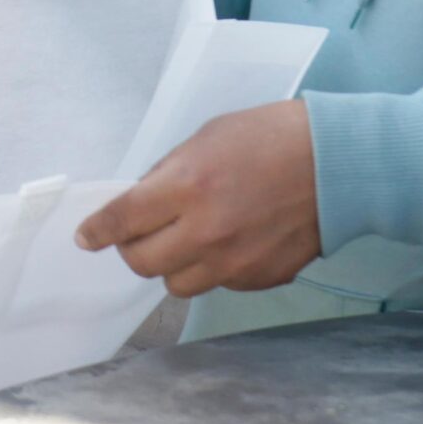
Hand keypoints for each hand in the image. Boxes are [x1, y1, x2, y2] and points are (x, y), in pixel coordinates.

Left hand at [75, 101, 321, 298]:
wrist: (336, 163)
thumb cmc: (268, 138)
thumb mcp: (204, 140)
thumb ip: (168, 175)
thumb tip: (140, 201)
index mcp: (186, 187)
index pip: (122, 221)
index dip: (97, 231)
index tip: (86, 238)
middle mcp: (205, 231)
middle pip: (142, 263)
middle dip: (133, 248)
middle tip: (141, 232)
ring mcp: (234, 261)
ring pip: (176, 284)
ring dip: (172, 264)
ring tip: (187, 239)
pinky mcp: (260, 278)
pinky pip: (218, 285)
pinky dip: (212, 269)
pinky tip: (228, 242)